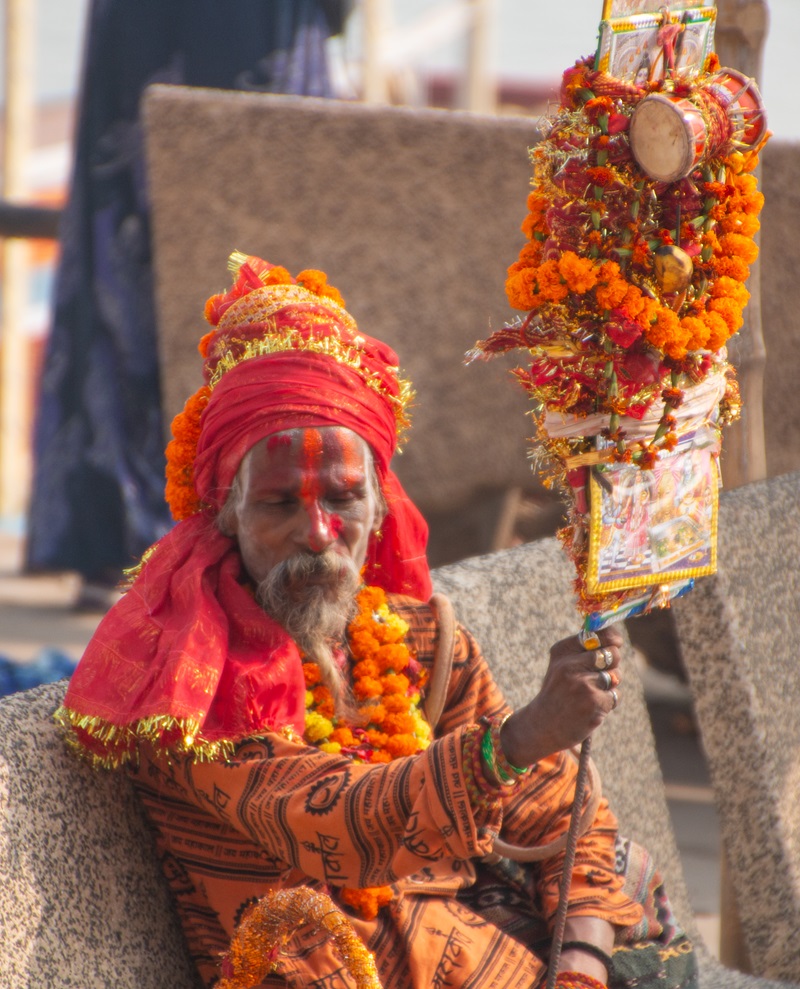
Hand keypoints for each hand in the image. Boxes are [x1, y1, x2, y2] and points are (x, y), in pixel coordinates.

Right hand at [500, 627, 622, 766]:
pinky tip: (590, 707)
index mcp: (562, 651)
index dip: (612, 637)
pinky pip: (615, 695)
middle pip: (612, 654)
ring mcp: (583, 684)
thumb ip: (583, 650)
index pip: (598, 634)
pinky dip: (607, 702)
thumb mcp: (561, 665)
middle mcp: (571, 664)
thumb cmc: (557, 693)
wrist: (543, 726)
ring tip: (589, 694)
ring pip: (616, 676)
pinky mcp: (594, 702)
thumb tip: (614, 637)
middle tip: (599, 674)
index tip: (615, 642)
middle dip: (613, 664)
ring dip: (609, 686)